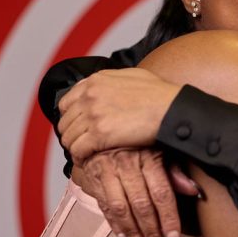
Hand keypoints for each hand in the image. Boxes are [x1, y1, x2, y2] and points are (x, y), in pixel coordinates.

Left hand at [58, 68, 179, 163]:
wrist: (172, 109)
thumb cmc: (160, 94)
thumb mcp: (133, 75)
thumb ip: (113, 80)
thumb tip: (106, 87)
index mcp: (96, 80)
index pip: (67, 102)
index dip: (71, 117)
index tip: (78, 127)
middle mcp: (90, 95)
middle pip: (65, 121)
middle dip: (71, 134)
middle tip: (81, 143)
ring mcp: (93, 114)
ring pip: (68, 137)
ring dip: (75, 147)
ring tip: (84, 154)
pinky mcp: (99, 134)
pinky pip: (77, 150)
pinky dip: (80, 158)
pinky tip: (87, 160)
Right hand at [76, 148, 199, 236]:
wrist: (104, 125)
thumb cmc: (141, 139)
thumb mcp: (162, 148)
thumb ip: (176, 171)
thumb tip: (195, 191)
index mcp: (149, 156)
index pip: (162, 193)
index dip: (169, 219)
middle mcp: (127, 164)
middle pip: (141, 205)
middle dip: (152, 233)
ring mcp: (108, 172)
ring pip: (121, 209)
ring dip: (133, 233)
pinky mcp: (94, 179)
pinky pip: (105, 206)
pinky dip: (115, 225)